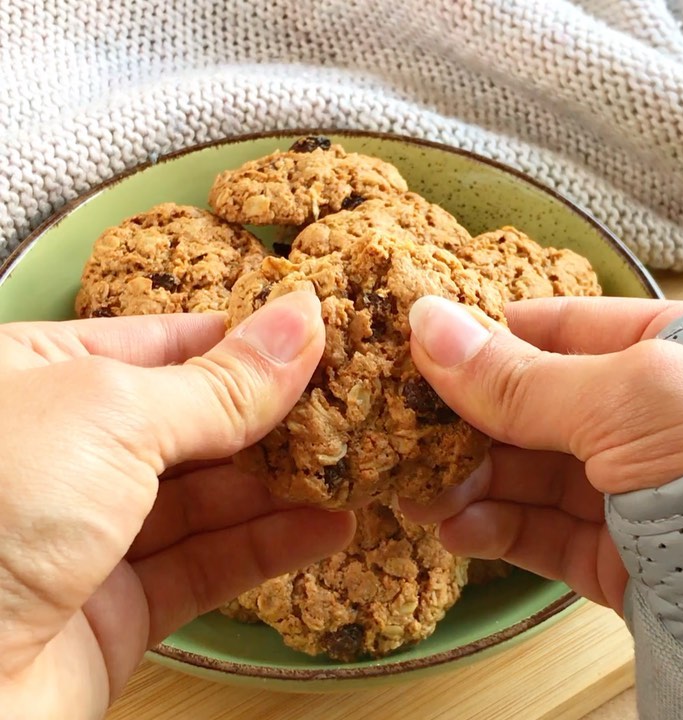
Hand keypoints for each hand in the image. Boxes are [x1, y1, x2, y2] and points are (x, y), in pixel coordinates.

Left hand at [0, 292, 355, 719]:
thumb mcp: (113, 414)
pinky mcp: (116, 610)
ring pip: (211, 500)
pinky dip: (271, 549)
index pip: (170, 344)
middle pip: (198, 423)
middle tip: (355, 407)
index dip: (247, 340)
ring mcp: (94, 532)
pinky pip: (207, 568)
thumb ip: (219, 383)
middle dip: (275, 419)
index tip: (322, 338)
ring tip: (356, 469)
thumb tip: (302, 321)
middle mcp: (70, 450)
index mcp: (47, 375)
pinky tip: (330, 529)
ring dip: (283, 488)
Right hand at [401, 296, 682, 613]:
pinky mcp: (616, 558)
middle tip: (402, 430)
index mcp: (663, 355)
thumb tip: (427, 322)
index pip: (552, 331)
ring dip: (465, 482)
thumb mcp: (624, 399)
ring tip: (414, 491)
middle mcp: (644, 419)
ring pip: (524, 476)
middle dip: (463, 421)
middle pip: (527, 408)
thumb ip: (516, 375)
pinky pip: (540, 536)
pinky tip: (454, 529)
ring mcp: (628, 490)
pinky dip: (491, 531)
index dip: (483, 337)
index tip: (419, 349)